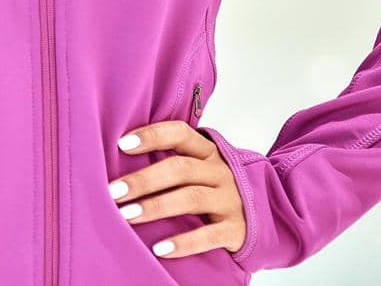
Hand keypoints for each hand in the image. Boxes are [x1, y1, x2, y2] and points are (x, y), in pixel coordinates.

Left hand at [110, 120, 246, 258]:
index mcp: (208, 152)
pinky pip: (209, 236)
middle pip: (180, 168)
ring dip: (155, 207)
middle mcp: (220, 172)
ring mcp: (230, 200)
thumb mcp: (201, 167)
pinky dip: (183, 243)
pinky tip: (159, 249)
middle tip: (112, 191)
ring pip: (191, 198)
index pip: (180, 133)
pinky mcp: (237, 229)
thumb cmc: (214, 186)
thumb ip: (171, 159)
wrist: (268, 213)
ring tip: (126, 215)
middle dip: (143, 179)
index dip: (152, 136)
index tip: (121, 144)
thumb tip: (118, 161)